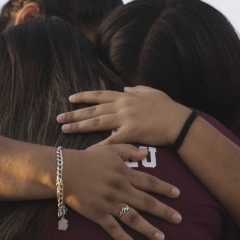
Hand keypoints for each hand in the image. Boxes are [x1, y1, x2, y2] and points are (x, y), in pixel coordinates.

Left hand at [57, 86, 190, 146]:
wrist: (180, 123)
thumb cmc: (169, 109)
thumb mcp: (153, 93)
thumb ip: (138, 90)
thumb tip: (127, 88)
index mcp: (127, 96)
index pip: (101, 95)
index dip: (85, 97)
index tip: (71, 98)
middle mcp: (123, 106)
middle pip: (94, 110)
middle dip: (75, 113)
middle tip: (59, 118)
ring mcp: (126, 119)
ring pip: (97, 123)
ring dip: (79, 126)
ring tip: (65, 129)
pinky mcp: (131, 133)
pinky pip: (110, 141)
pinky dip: (97, 146)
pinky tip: (86, 151)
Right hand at [65, 145, 182, 239]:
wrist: (64, 170)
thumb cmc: (88, 159)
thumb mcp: (110, 150)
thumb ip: (129, 151)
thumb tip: (146, 153)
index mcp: (124, 174)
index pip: (150, 182)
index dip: (164, 188)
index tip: (178, 195)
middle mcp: (120, 190)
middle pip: (146, 202)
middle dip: (164, 211)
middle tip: (178, 219)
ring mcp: (109, 203)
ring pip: (132, 218)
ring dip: (148, 228)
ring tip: (161, 237)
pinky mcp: (97, 214)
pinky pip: (112, 228)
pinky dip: (122, 237)